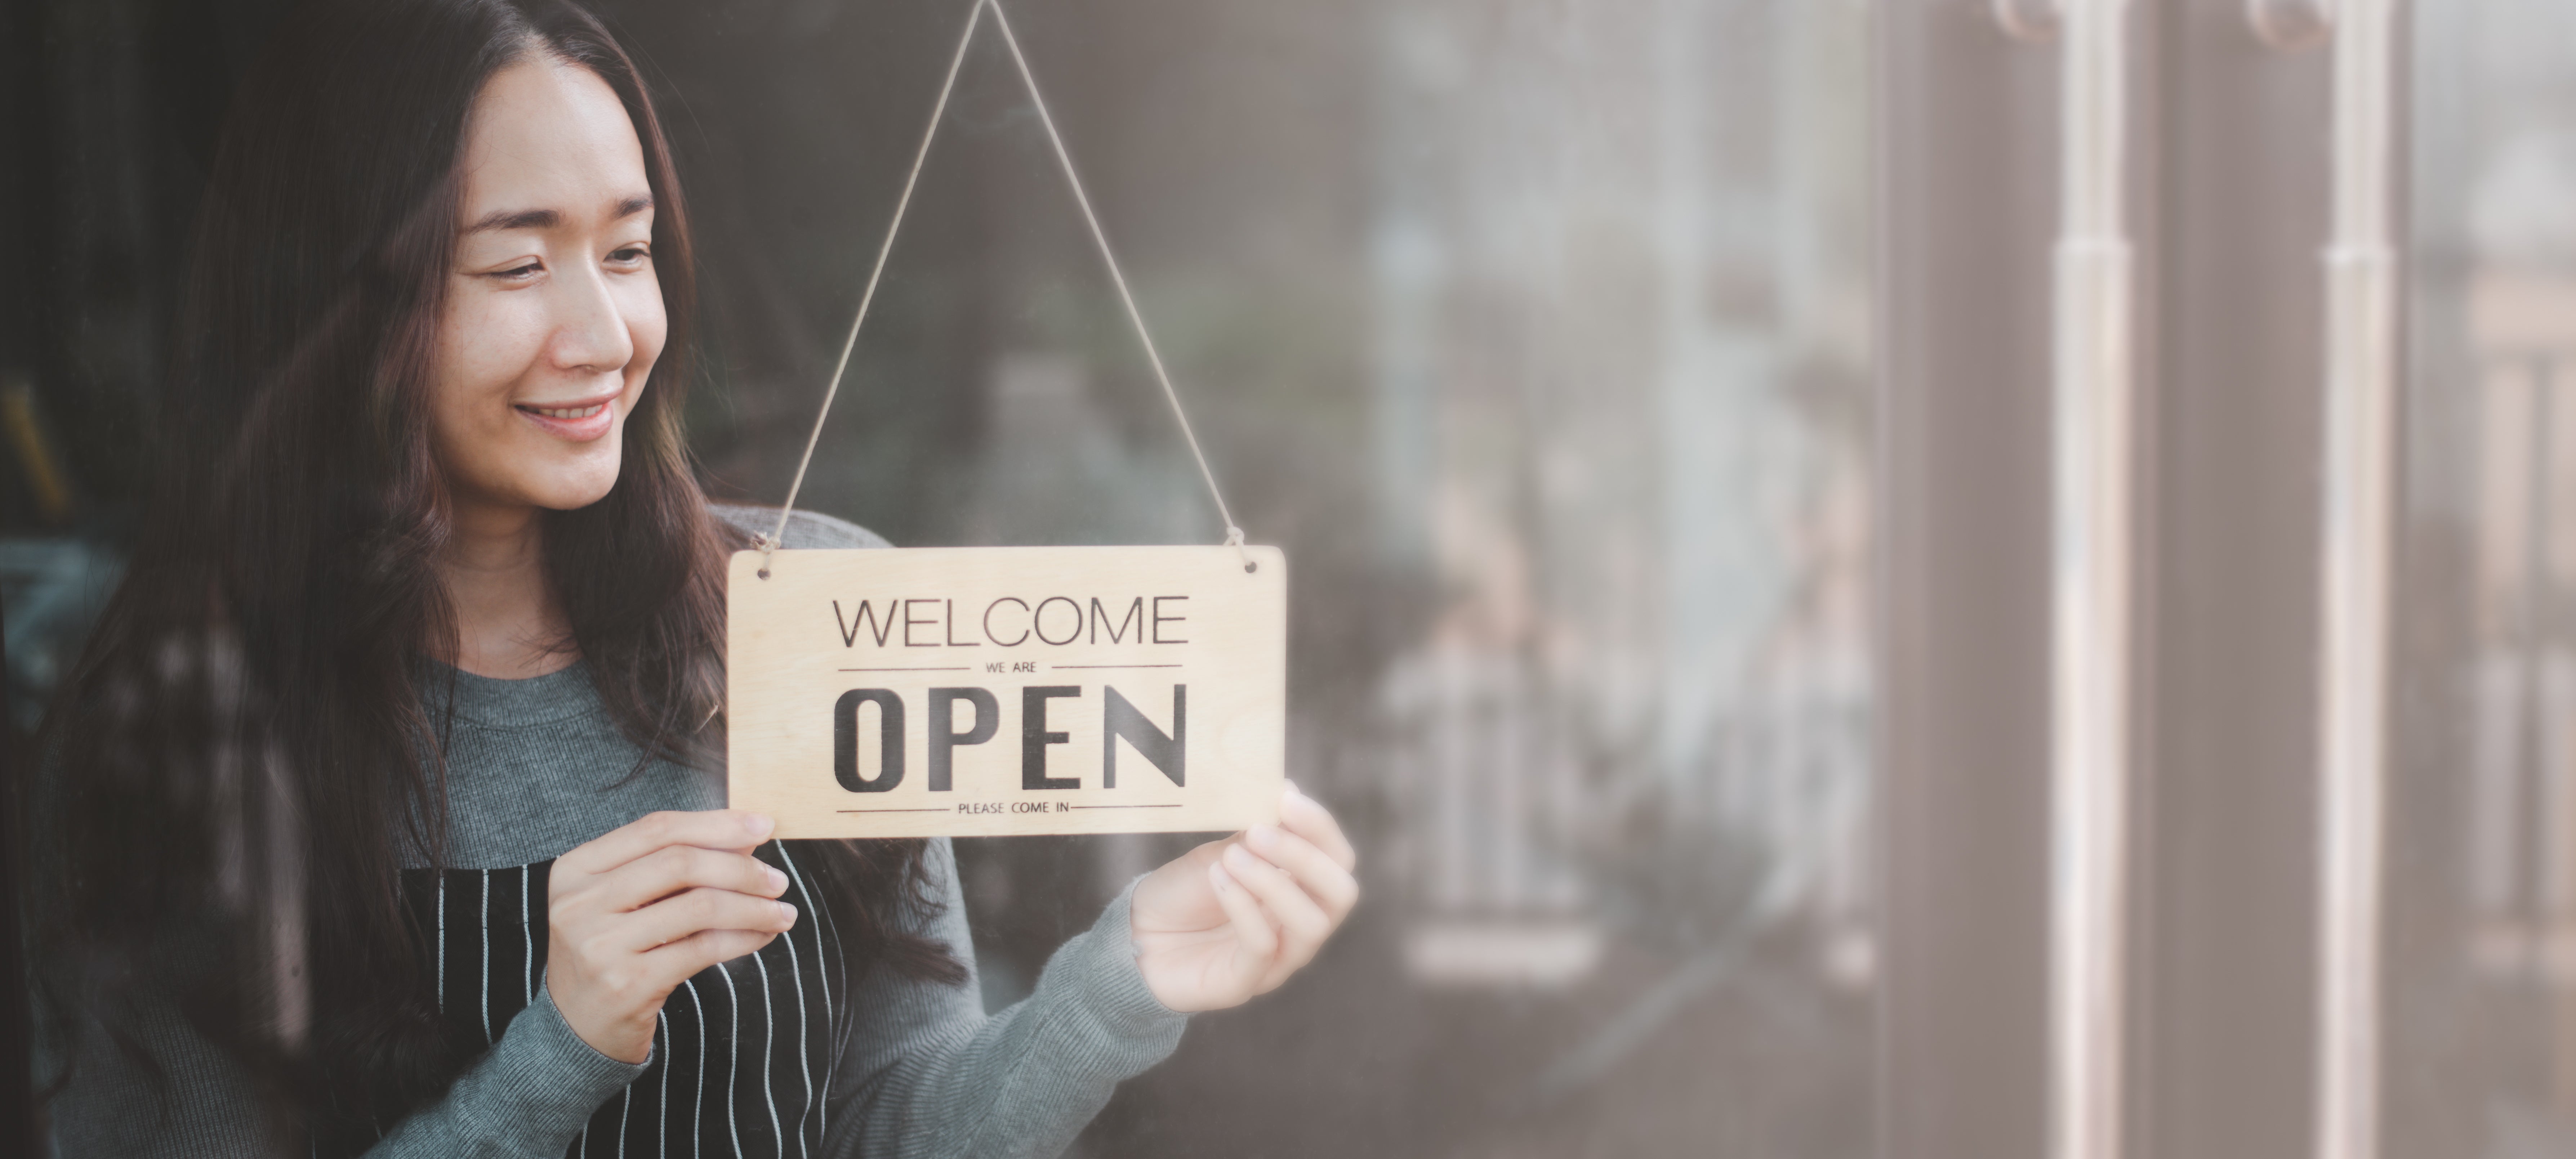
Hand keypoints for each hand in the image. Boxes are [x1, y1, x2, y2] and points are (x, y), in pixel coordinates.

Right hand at [545, 810, 798, 1061]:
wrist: (575, 1030)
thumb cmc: (611, 954)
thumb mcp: (624, 902)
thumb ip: (673, 866)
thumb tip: (746, 839)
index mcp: (575, 869)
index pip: (657, 829)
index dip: (716, 824)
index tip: (763, 826)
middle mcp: (580, 903)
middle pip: (681, 863)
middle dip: (742, 868)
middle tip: (779, 881)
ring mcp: (601, 945)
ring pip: (699, 906)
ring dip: (753, 907)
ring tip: (783, 912)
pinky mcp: (628, 984)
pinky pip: (704, 949)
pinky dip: (744, 939)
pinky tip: (764, 936)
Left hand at [1130, 782, 1359, 1012]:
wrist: (1136, 936)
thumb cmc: (1182, 894)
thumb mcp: (1217, 854)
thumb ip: (1251, 835)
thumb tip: (1284, 791)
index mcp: (1300, 891)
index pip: (1338, 860)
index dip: (1320, 828)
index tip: (1286, 797)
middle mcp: (1298, 927)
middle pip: (1340, 894)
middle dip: (1306, 857)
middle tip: (1259, 832)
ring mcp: (1277, 959)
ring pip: (1311, 924)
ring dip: (1274, 881)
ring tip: (1232, 858)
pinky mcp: (1245, 983)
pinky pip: (1262, 947)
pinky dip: (1244, 907)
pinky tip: (1218, 879)